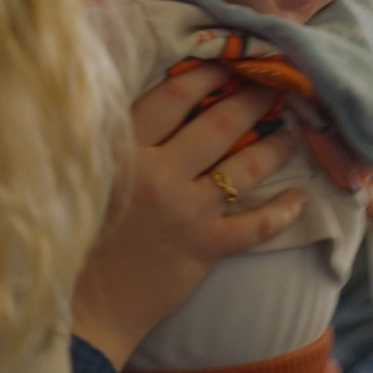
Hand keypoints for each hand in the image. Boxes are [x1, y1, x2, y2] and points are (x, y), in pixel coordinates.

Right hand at [72, 63, 308, 368]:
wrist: (79, 309)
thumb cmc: (73, 239)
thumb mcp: (84, 176)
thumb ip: (112, 140)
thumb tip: (154, 103)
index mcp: (122, 151)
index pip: (173, 98)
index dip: (206, 74)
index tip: (227, 62)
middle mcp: (158, 175)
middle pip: (218, 125)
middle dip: (251, 100)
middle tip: (272, 86)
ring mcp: (186, 212)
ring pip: (244, 169)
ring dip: (274, 147)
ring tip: (290, 132)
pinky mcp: (205, 249)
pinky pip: (256, 225)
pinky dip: (282, 210)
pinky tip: (299, 197)